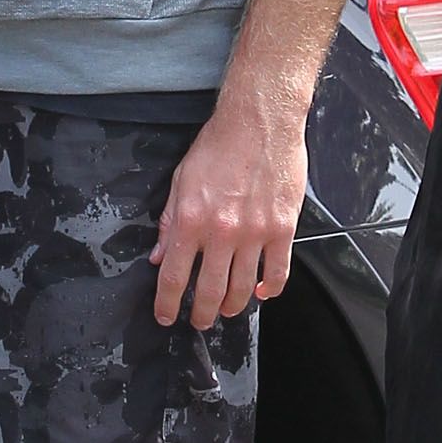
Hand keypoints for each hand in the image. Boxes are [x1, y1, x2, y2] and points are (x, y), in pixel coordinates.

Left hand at [151, 94, 307, 327]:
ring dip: (232, 306)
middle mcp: (222, 232)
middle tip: (199, 321)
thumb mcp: (181, 180)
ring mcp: (255, 233)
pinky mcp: (283, 228)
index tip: (166, 316)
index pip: (172, 277)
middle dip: (201, 315)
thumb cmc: (219, 145)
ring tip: (227, 309)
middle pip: (209, 292)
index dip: (166, 305)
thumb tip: (158, 254)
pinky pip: (277, 272)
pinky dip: (269, 289)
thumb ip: (169, 221)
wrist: (260, 122)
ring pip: (242, 288)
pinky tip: (261, 293)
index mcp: (191, 220)